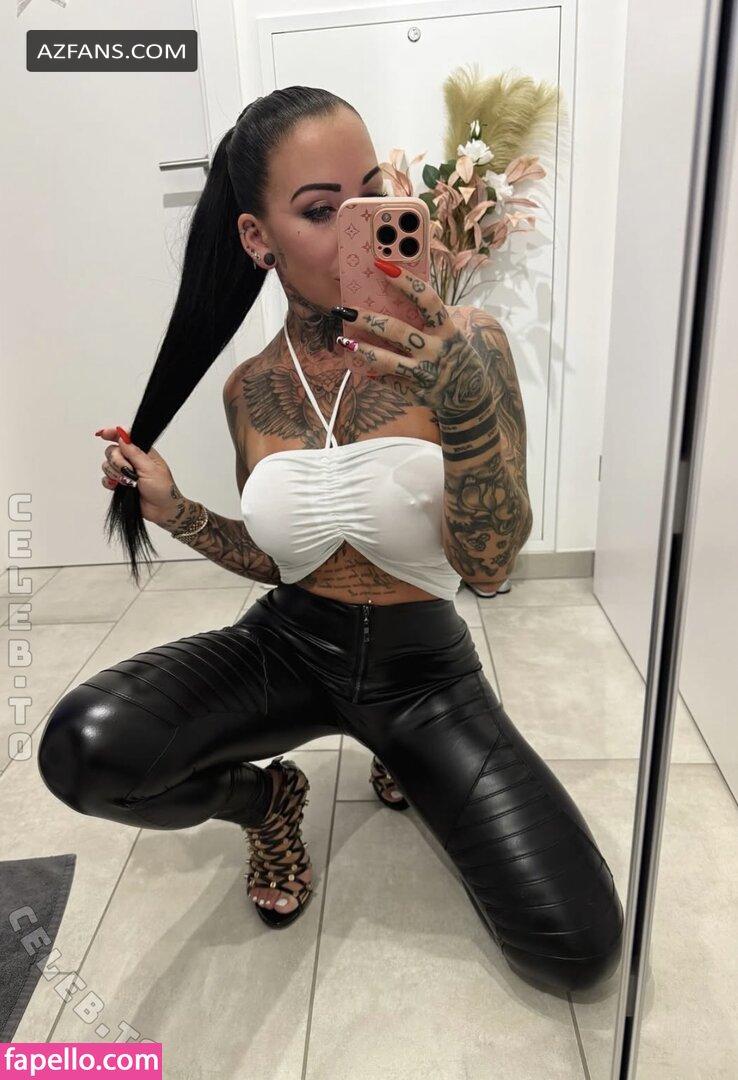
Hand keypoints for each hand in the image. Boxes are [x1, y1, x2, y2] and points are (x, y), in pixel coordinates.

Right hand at [95, 427, 181, 526]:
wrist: (162, 510)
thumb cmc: (163, 489)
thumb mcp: (150, 469)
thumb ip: (135, 453)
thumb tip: (122, 437)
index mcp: (143, 452)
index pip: (125, 437)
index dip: (113, 434)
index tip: (103, 434)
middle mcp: (132, 460)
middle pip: (112, 451)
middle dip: (117, 461)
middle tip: (129, 471)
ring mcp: (125, 472)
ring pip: (107, 465)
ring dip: (115, 474)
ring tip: (129, 483)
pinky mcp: (120, 484)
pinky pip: (106, 478)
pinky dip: (109, 482)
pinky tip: (118, 487)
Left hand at [334, 264, 491, 415]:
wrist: (470, 396)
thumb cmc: (454, 354)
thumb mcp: (450, 332)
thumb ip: (429, 317)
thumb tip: (393, 294)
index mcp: (446, 329)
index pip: (426, 300)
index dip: (405, 282)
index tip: (381, 266)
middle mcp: (435, 351)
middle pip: (397, 331)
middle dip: (368, 319)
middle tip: (345, 310)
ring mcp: (424, 374)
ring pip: (387, 361)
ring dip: (362, 350)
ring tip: (343, 341)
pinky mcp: (415, 393)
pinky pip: (388, 381)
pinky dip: (372, 372)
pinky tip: (358, 363)